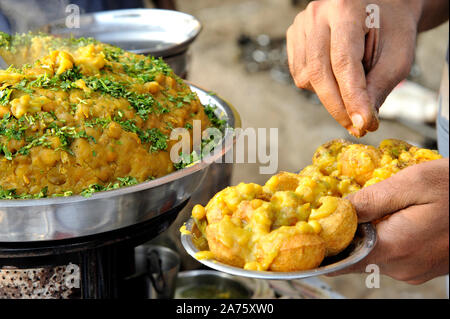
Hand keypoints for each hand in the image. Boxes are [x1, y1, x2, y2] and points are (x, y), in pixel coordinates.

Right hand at [286, 0, 422, 136]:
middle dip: (337, 106)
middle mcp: (317, 14)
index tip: (363, 124)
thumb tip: (361, 120)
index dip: (352, 98)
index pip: (344, 62)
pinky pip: (300, 75)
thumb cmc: (392, 27)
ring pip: (306, 78)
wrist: (381, 5)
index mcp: (346, 9)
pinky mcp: (293, 36)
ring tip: (352, 87)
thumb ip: (379, 86)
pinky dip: (318, 86)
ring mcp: (301, 25)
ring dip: (329, 95)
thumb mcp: (398, 54)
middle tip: (357, 127)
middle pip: (318, 73)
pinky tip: (336, 77)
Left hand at [332, 158, 448, 283]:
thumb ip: (371, 200)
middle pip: (357, 255)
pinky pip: (391, 253)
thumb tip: (337, 211)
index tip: (306, 234)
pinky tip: (387, 215)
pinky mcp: (423, 266)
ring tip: (363, 206)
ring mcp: (415, 269)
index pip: (344, 259)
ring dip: (364, 233)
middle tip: (334, 207)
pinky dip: (382, 236)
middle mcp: (403, 267)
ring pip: (373, 253)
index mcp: (396, 247)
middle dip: (344, 233)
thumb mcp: (412, 183)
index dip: (323, 248)